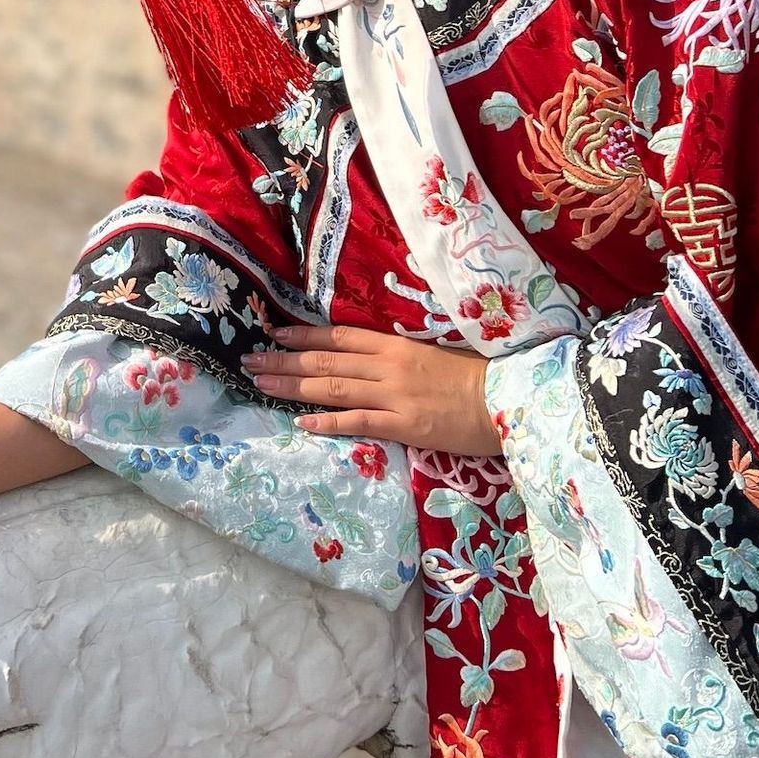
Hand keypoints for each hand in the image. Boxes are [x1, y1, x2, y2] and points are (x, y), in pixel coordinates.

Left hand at [241, 326, 501, 455]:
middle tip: (249, 360)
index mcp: (396, 345)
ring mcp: (394, 396)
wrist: (509, 398)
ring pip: (334, 388)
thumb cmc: (475, 376)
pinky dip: (329, 422)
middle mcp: (388, 366)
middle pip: (326, 362)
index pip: (339, 337)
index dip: (303, 335)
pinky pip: (359, 422)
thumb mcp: (432, 354)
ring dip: (293, 386)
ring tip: (261, 384)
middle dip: (284, 360)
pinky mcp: (405, 426)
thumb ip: (397, 355)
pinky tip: (302, 422)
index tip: (273, 331)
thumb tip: (364, 356)